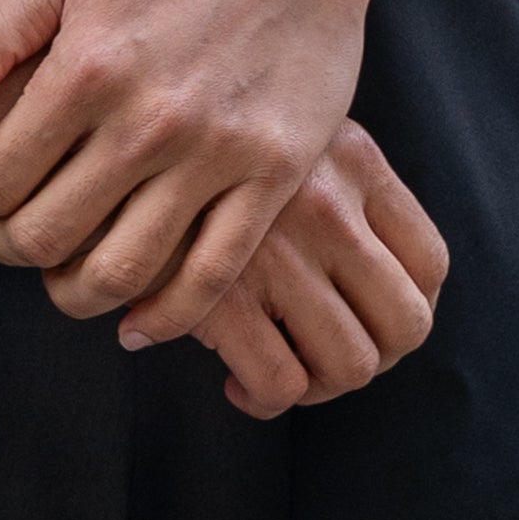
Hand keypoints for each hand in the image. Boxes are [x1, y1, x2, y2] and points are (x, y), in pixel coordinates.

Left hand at [0, 0, 394, 340]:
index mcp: (88, 66)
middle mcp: (148, 119)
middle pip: (49, 235)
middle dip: (8, 248)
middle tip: (7, 236)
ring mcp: (217, 154)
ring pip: (124, 271)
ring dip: (75, 293)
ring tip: (63, 277)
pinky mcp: (274, 178)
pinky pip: (212, 277)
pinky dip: (164, 318)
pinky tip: (134, 322)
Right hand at [185, 123, 447, 418]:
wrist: (88, 120)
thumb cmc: (177, 124)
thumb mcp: (273, 119)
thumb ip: (322, 174)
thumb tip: (364, 265)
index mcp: (352, 157)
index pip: (430, 262)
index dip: (410, 309)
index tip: (369, 321)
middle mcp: (329, 203)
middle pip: (405, 325)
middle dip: (372, 359)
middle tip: (324, 359)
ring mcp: (278, 251)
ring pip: (351, 364)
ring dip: (319, 387)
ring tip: (279, 375)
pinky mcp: (219, 293)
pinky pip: (281, 384)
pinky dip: (266, 400)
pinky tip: (236, 383)